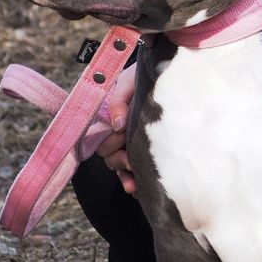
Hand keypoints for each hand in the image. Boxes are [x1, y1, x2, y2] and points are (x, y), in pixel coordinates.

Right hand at [95, 63, 137, 195]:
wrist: (164, 74)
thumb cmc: (143, 78)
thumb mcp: (129, 82)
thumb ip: (119, 99)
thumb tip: (117, 124)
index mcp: (108, 114)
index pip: (97, 135)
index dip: (107, 139)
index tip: (121, 135)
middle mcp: (114, 130)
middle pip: (106, 153)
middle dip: (117, 155)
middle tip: (130, 154)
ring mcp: (126, 143)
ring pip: (115, 164)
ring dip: (123, 170)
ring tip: (135, 170)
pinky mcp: (137, 153)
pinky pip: (128, 173)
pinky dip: (130, 181)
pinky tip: (135, 188)